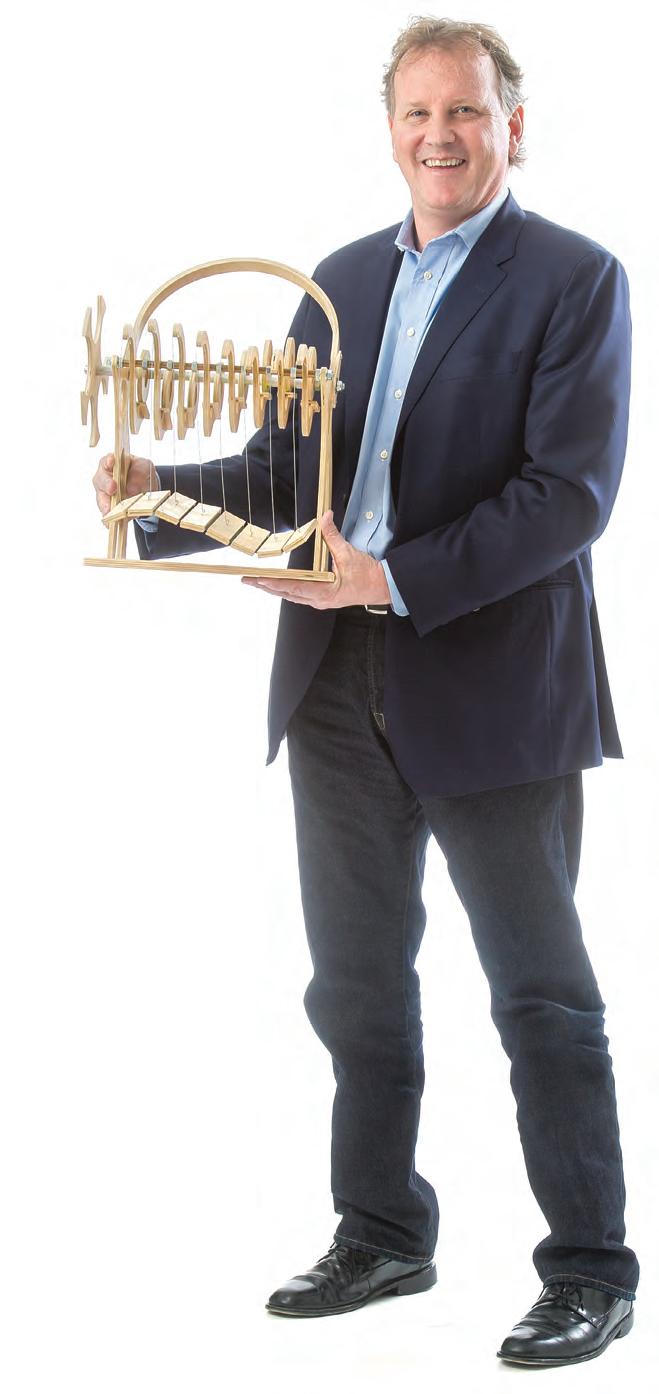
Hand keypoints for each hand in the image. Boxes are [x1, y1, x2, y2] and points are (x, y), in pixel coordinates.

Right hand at [92, 454, 159, 516]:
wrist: (145, 487)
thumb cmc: (140, 472)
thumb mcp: (145, 467)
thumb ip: (139, 472)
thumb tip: (131, 487)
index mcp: (111, 463)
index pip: (106, 461)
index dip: (108, 461)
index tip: (111, 462)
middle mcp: (104, 478)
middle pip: (100, 481)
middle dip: (107, 485)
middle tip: (113, 489)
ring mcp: (104, 494)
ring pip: (102, 500)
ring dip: (107, 506)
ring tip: (111, 512)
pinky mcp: (109, 509)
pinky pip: (107, 515)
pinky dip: (110, 519)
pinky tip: (111, 524)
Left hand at [241, 511, 391, 608]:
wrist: (382, 587)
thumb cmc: (367, 575)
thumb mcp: (348, 553)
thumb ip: (333, 535)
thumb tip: (325, 517)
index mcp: (324, 591)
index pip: (293, 587)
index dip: (273, 583)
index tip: (257, 579)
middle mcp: (319, 600)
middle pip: (286, 593)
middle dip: (265, 586)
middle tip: (246, 580)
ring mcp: (320, 601)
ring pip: (290, 596)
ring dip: (273, 589)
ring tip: (256, 583)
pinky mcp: (323, 599)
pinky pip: (298, 596)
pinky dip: (285, 590)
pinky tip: (277, 587)